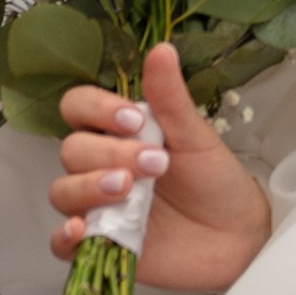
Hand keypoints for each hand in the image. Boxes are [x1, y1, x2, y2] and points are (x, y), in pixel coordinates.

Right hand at [50, 43, 269, 291]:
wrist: (235, 236)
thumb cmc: (214, 180)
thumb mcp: (196, 137)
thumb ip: (170, 99)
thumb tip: (161, 49)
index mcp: (120, 133)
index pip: (79, 107)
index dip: (96, 109)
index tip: (133, 120)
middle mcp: (100, 166)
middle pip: (72, 149)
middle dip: (109, 153)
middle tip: (154, 163)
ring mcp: (96, 207)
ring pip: (62, 191)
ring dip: (88, 188)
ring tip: (127, 190)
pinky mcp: (97, 245)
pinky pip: (60, 243)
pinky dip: (64, 236)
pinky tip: (82, 230)